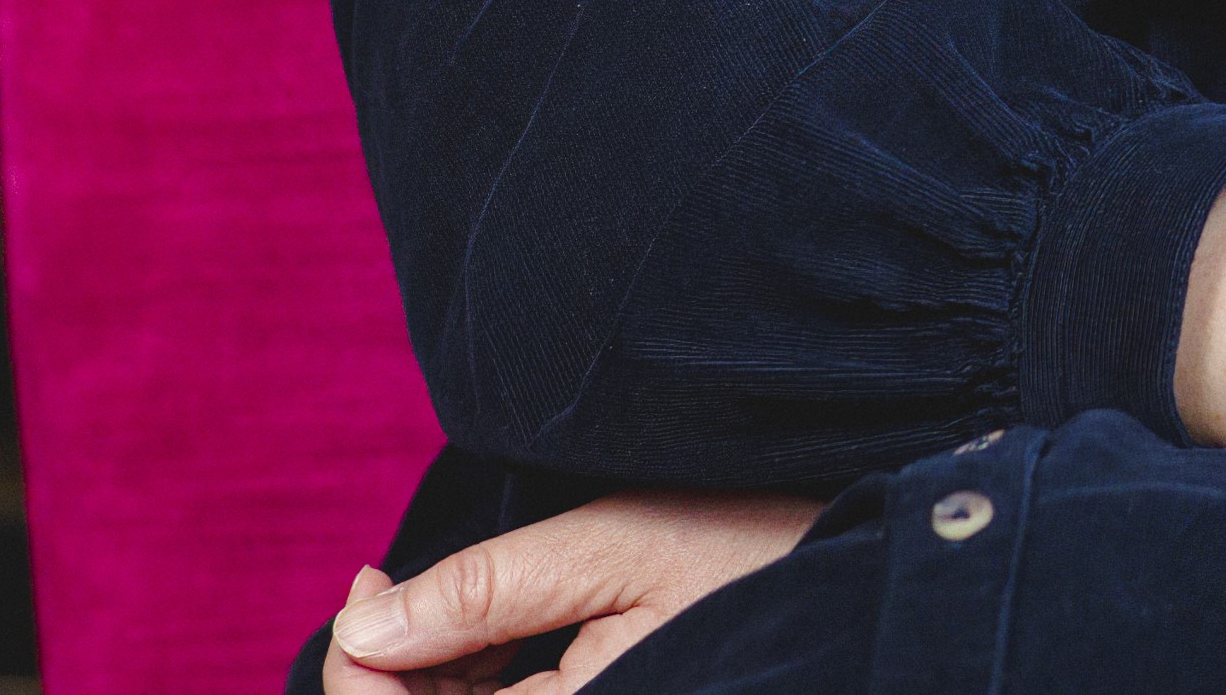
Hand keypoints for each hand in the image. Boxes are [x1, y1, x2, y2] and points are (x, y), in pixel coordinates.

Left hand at [325, 493, 822, 692]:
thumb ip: (482, 591)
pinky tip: (473, 630)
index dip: (361, 675)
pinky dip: (475, 687)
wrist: (865, 577)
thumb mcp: (614, 546)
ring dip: (428, 682)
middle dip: (385, 673)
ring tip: (425, 594)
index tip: (363, 583)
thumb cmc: (755, 550)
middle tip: (377, 579)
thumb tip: (363, 624)